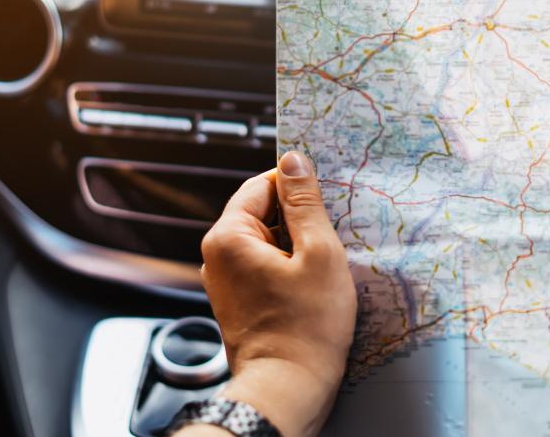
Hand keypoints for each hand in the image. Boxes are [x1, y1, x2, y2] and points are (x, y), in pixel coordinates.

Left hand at [200, 151, 356, 436]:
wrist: (288, 389)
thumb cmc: (306, 327)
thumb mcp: (318, 253)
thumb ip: (305, 203)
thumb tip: (294, 160)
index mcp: (228, 235)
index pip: (263, 185)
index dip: (298, 188)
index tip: (328, 199)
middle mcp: (217, 255)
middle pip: (263, 213)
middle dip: (299, 220)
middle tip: (332, 239)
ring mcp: (224, 280)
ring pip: (267, 241)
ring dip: (297, 247)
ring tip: (324, 268)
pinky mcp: (237, 301)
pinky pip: (264, 267)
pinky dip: (289, 269)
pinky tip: (312, 285)